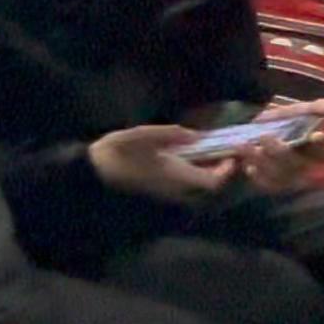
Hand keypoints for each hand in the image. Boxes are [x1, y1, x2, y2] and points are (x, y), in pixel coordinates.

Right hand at [88, 123, 233, 202]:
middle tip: (225, 148)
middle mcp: (174, 186)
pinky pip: (184, 182)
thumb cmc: (115, 153)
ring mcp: (166, 189)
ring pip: (196, 185)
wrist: (92, 174)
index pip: (212, 181)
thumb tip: (196, 135)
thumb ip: (169, 134)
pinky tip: (189, 155)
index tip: (231, 153)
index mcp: (174, 174)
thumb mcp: (141, 135)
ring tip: (210, 149)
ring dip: (206, 170)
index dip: (226, 170)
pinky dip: (193, 170)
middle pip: (207, 185)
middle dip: (219, 169)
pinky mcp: (159, 187)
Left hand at [234, 98, 323, 194]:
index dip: (323, 144)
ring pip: (280, 173)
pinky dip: (257, 174)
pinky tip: (248, 165)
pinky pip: (267, 184)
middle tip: (263, 136)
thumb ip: (316, 108)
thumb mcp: (296, 111)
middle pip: (298, 163)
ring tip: (245, 145)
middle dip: (280, 150)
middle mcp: (309, 166)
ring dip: (262, 160)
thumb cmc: (281, 121)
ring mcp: (292, 178)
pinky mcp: (275, 185)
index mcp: (319, 147)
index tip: (316, 134)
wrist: (254, 132)